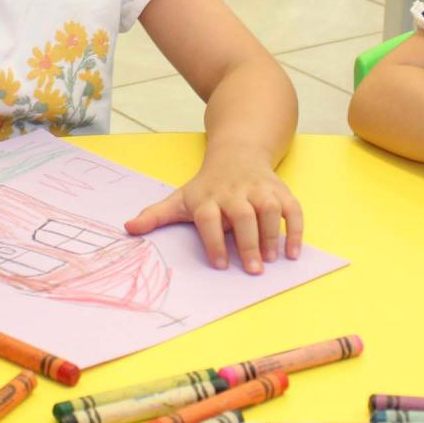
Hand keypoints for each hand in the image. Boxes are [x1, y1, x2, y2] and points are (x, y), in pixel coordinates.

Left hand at [124, 153, 303, 274]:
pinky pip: (292, 208)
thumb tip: (128, 228)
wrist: (237, 152)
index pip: (209, 218)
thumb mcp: (180, 197)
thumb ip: (156, 215)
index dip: (214, 240)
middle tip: (253, 270)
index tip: (220, 264)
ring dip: (272, 235)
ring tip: (272, 260)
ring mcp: (259, 190)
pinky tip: (294, 251)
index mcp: (208, 198)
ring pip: (269, 209)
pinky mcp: (279, 191)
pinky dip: (296, 229)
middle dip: (248, 242)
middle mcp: (234, 192)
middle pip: (242, 214)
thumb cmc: (207, 185)